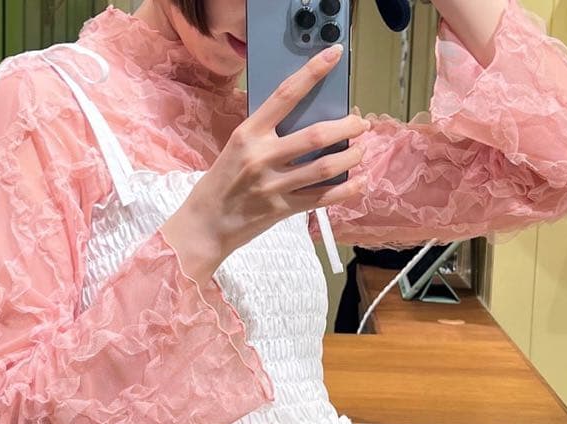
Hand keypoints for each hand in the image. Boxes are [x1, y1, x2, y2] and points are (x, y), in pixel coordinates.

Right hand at [161, 44, 369, 284]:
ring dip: (350, 157)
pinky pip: (321, 197)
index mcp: (248, 134)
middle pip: (316, 135)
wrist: (205, 225)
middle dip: (347, 127)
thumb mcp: (236, 148)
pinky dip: (346, 189)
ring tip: (361, 151)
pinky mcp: (282, 209)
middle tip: (361, 124)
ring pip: (324, 167)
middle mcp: (262, 157)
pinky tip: (359, 181)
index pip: (285, 94)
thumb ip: (265, 134)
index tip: (334, 55)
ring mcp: (273, 185)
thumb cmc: (221, 183)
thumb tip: (304, 120)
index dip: (313, 71)